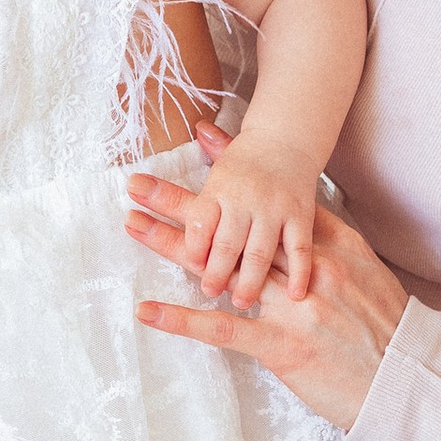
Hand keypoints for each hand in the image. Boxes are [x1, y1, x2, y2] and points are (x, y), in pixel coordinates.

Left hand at [125, 176, 408, 430]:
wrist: (409, 377)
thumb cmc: (388, 329)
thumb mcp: (367, 275)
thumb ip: (333, 249)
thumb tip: (305, 233)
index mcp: (330, 247)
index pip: (270, 198)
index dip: (233, 170)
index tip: (200, 139)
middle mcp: (307, 268)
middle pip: (234, 225)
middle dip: (182, 203)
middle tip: (138, 184)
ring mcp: (293, 306)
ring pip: (220, 265)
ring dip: (171, 245)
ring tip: (132, 225)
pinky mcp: (282, 346)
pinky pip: (222, 329)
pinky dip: (182, 319)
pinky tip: (147, 309)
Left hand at [163, 132, 323, 303]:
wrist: (288, 138)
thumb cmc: (246, 160)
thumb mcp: (214, 167)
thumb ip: (185, 187)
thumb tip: (139, 180)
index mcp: (219, 188)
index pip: (200, 222)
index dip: (193, 247)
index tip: (190, 266)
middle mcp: (245, 198)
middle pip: (226, 243)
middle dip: (215, 271)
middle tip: (209, 292)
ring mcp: (275, 209)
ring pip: (259, 252)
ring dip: (249, 280)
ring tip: (239, 301)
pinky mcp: (301, 217)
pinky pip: (300, 249)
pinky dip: (299, 273)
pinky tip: (294, 295)